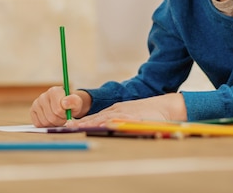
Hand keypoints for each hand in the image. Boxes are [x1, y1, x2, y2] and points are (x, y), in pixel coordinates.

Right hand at [30, 86, 90, 126]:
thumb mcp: (77, 103)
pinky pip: (38, 124)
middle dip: (60, 121)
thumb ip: (74, 101)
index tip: (68, 112)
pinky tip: (51, 120)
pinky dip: (46, 125)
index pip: (58, 110)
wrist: (65, 104)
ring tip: (58, 118)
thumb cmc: (71, 104)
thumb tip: (64, 103)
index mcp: (54, 91)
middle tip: (64, 117)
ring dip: (54, 124)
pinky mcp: (32, 111)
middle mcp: (43, 96)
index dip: (64, 115)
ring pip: (44, 122)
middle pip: (51, 117)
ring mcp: (36, 103)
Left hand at [67, 93, 186, 127]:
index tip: (69, 125)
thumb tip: (107, 127)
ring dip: (91, 123)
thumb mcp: (129, 115)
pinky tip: (101, 126)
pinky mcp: (132, 116)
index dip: (82, 121)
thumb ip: (119, 121)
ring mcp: (124, 113)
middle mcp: (117, 111)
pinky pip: (118, 120)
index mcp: (115, 111)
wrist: (164, 106)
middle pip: (96, 117)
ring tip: (79, 126)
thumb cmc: (147, 114)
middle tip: (67, 126)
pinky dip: (109, 123)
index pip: (95, 117)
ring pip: (104, 118)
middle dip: (81, 122)